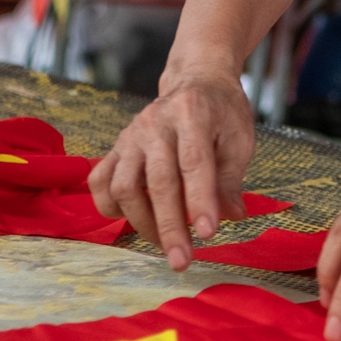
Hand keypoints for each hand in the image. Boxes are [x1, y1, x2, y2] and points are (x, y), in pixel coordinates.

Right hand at [88, 74, 253, 268]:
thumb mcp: (240, 137)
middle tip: (181, 261)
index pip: (194, 163)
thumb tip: (231, 217)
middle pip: (158, 181)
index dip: (200, 201)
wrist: (196, 80)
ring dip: (142, 223)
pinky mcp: (116, 147)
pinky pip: (100, 181)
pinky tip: (133, 219)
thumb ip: (231, 178)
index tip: (208, 235)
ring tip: (165, 243)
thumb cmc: (222, 112)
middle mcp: (155, 122)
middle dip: (170, 226)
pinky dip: (110, 206)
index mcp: (192, 113)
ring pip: (123, 186)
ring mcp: (131, 135)